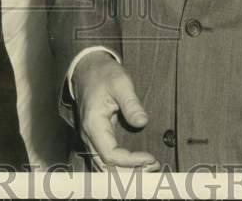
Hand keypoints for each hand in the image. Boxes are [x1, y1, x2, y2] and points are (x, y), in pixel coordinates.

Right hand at [71, 51, 159, 170]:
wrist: (88, 68)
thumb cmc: (103, 74)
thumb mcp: (120, 83)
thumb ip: (131, 103)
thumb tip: (142, 121)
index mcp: (94, 124)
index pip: (111, 155)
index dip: (131, 161)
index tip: (151, 157)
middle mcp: (89, 136)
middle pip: (107, 167)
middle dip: (130, 172)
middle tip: (154, 167)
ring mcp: (91, 138)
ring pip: (105, 167)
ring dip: (126, 172)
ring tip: (149, 168)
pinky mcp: (96, 138)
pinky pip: (106, 160)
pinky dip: (121, 167)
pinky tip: (138, 164)